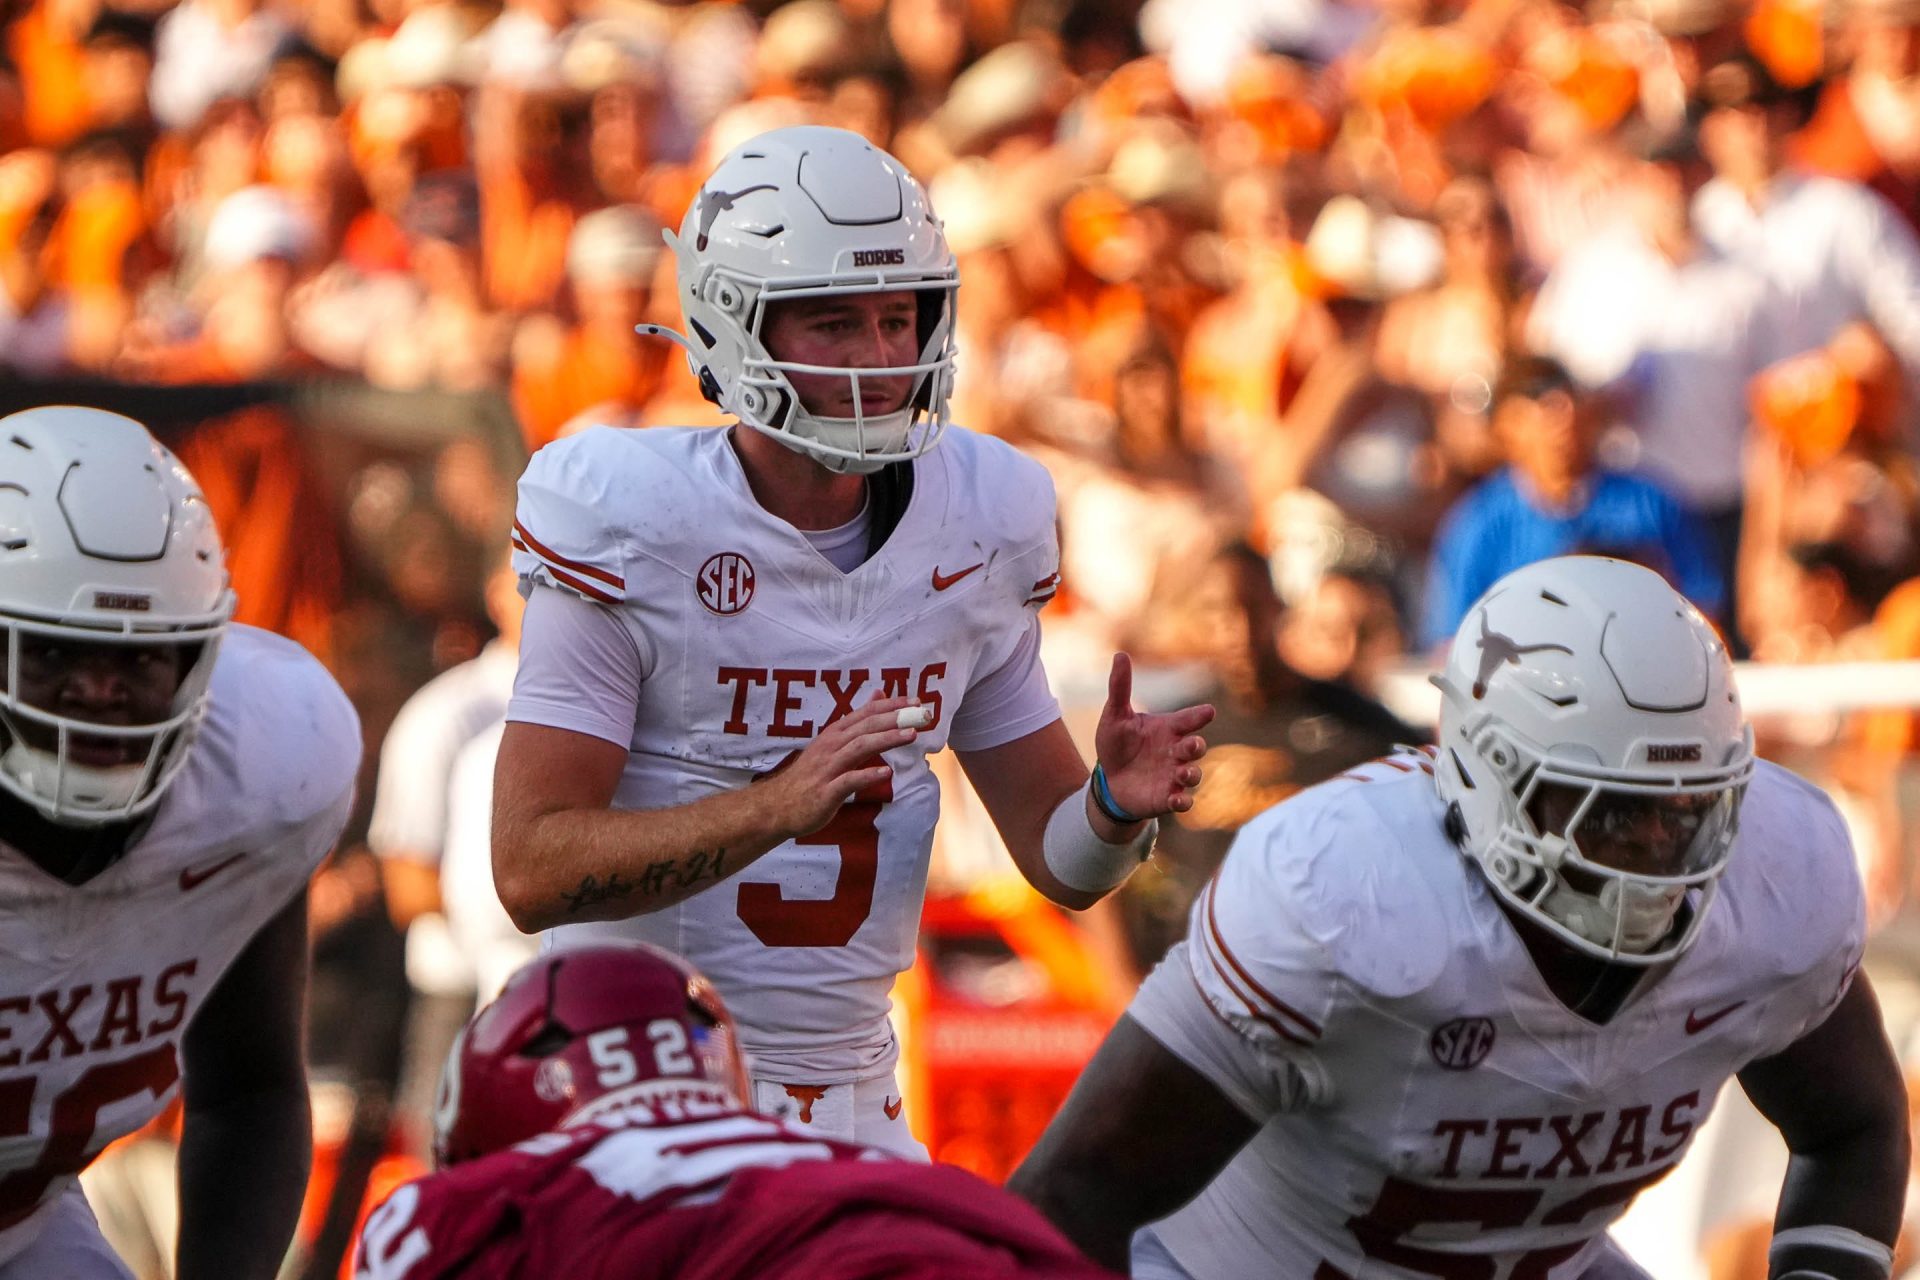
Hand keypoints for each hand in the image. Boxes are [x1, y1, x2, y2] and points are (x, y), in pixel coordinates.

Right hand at [756, 695, 922, 838]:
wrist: (777, 806)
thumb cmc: (810, 776)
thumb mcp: (832, 744)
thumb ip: (857, 722)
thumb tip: (879, 695)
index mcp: (834, 734)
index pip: (865, 713)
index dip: (890, 706)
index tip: (915, 702)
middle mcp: (831, 746)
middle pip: (865, 726)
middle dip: (894, 718)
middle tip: (920, 714)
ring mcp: (828, 768)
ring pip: (859, 747)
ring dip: (886, 739)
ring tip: (911, 735)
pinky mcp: (826, 792)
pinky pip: (849, 781)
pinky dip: (867, 775)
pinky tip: (887, 772)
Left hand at [1093, 652, 1213, 819]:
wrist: (1109, 780)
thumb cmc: (1117, 744)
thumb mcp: (1115, 715)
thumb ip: (1120, 687)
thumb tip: (1119, 655)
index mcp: (1168, 728)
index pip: (1189, 719)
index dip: (1199, 716)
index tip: (1208, 712)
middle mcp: (1176, 751)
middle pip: (1195, 746)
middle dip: (1197, 746)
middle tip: (1192, 744)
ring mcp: (1174, 775)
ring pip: (1193, 774)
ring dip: (1192, 774)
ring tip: (1183, 773)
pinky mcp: (1168, 797)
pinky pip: (1183, 801)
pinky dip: (1183, 801)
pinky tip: (1178, 800)